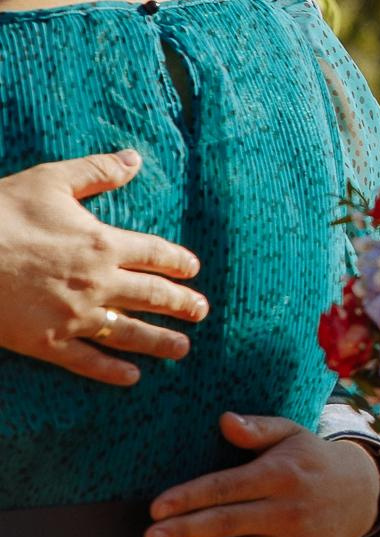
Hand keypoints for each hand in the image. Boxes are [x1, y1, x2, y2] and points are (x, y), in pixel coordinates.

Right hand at [0, 151, 206, 382]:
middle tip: (202, 312)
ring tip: (183, 349)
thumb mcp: (51, 181)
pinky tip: (132, 377)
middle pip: (152, 295)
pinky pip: (87, 360)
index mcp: (103, 244)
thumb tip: (135, 158)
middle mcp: (97, 283)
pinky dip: (112, 371)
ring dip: (159, 341)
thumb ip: (97, 171)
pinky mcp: (46, 342)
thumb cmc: (1, 214)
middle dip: (181, 304)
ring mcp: (73, 316)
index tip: (193, 270)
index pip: (155, 254)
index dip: (178, 262)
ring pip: (129, 332)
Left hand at [147, 413, 379, 536]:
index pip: (227, 487)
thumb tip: (224, 420)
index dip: (190, 497)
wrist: (362, 495)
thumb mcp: (292, 435)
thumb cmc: (311, 462)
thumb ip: (258, 429)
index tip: (156, 507)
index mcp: (282, 475)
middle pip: (229, 523)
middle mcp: (290, 510)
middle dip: (186, 532)